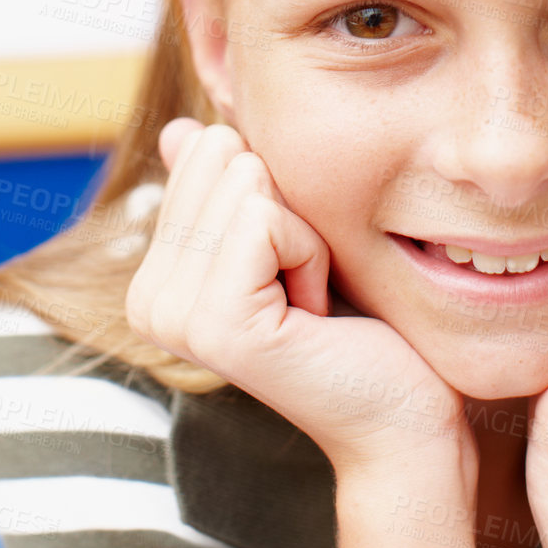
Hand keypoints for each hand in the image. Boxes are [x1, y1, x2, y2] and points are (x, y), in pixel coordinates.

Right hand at [126, 118, 471, 479]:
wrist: (401, 416)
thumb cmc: (356, 326)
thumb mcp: (285, 238)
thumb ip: (225, 190)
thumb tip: (180, 130)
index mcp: (154, 278)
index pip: (206, 151)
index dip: (274, 196)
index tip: (289, 270)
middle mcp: (147, 300)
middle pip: (223, 158)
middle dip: (286, 210)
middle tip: (302, 287)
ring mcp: (174, 316)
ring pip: (245, 182)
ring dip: (303, 234)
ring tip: (309, 302)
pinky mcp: (216, 324)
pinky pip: (264, 219)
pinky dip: (310, 252)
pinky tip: (313, 312)